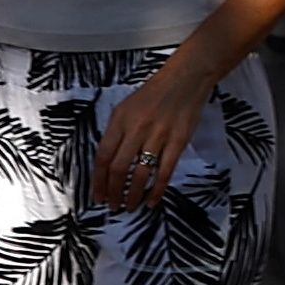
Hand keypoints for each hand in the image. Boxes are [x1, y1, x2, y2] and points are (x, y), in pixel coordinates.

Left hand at [93, 60, 207, 207]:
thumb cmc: (154, 93)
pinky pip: (164, 172)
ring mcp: (158, 135)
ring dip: (132, 195)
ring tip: (130, 206)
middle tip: (113, 206)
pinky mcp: (178, 141)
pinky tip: (152, 201)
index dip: (98, 180)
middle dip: (113, 192)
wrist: (186, 77)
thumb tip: (107, 162)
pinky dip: (157, 191)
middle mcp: (136, 128)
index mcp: (120, 119)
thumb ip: (117, 132)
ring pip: (140, 174)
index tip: (98, 196)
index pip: (103, 156)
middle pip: (118, 168)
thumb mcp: (127, 106)